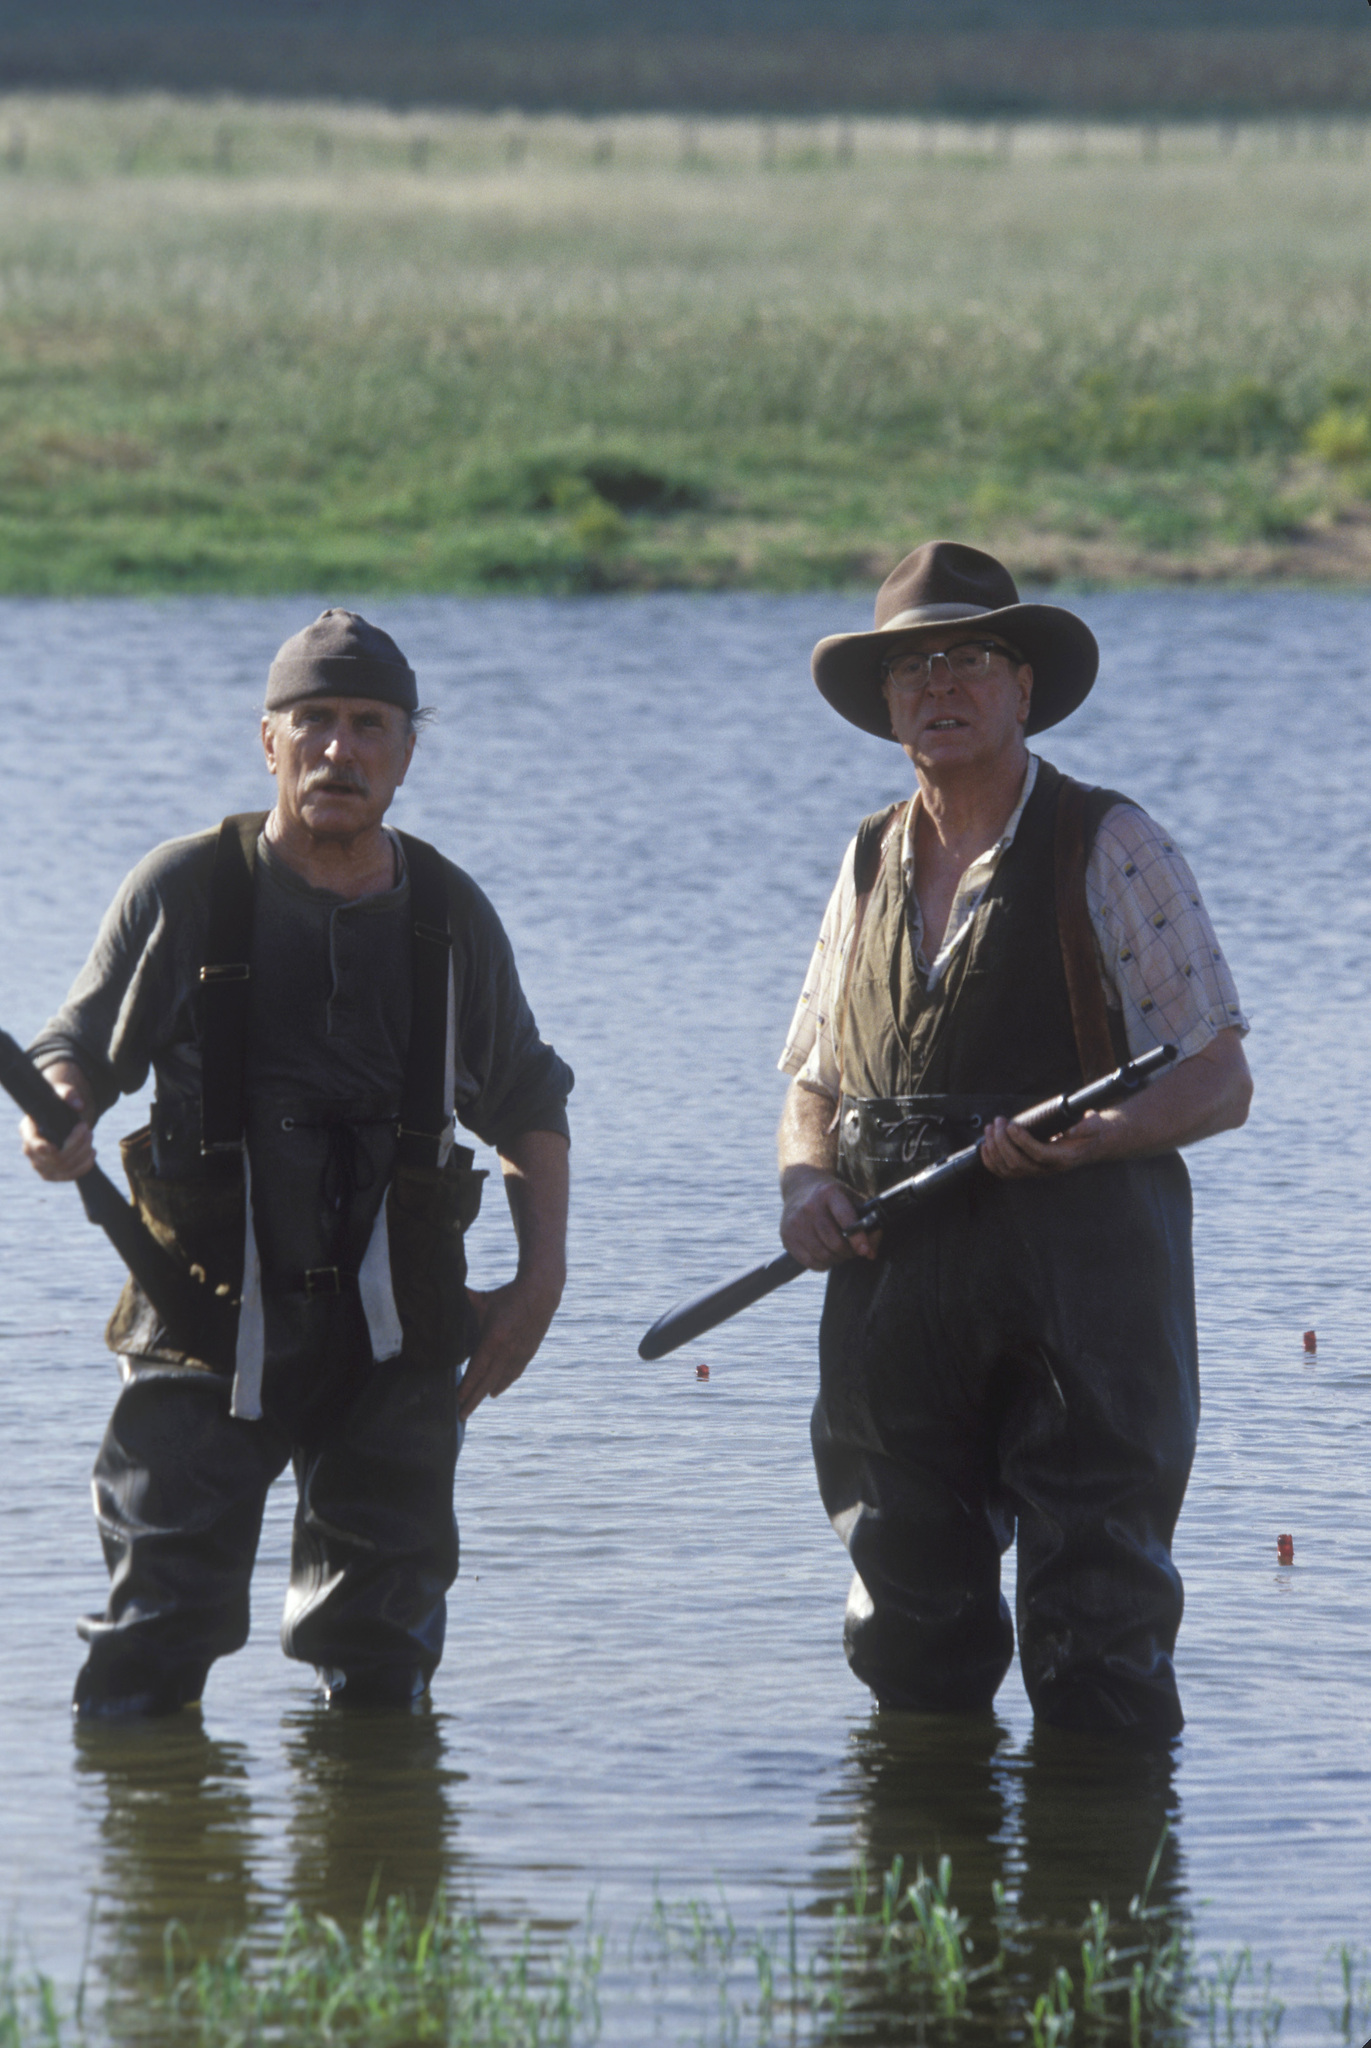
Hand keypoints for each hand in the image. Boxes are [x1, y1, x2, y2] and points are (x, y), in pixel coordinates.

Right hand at [19, 1061, 95, 1180]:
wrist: (57, 1118)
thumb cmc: (56, 1104)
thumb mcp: (60, 1093)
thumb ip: (68, 1094)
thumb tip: (79, 1105)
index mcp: (28, 1131)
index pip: (35, 1145)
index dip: (46, 1148)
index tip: (60, 1143)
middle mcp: (30, 1151)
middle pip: (56, 1158)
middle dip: (77, 1143)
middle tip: (87, 1128)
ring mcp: (40, 1165)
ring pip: (65, 1167)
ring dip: (83, 1153)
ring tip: (91, 1136)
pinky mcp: (53, 1174)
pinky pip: (69, 1176)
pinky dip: (84, 1166)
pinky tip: (92, 1153)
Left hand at [457, 1271, 561, 1420]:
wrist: (541, 1293)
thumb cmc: (508, 1294)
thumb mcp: (483, 1299)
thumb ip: (463, 1302)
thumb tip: (441, 1295)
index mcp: (493, 1340)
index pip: (477, 1370)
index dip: (466, 1387)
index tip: (456, 1400)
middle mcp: (507, 1351)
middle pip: (487, 1382)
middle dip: (473, 1400)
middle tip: (461, 1415)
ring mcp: (519, 1354)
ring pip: (501, 1381)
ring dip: (486, 1395)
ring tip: (473, 1406)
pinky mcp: (528, 1353)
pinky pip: (513, 1373)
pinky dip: (503, 1384)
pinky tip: (495, 1391)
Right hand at [780, 1167, 880, 1269]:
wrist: (801, 1188)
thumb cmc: (832, 1197)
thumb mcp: (852, 1199)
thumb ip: (868, 1223)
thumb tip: (870, 1253)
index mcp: (829, 1193)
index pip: (845, 1219)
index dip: (857, 1238)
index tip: (864, 1250)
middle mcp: (810, 1206)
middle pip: (834, 1243)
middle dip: (849, 1252)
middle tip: (853, 1250)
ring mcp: (796, 1222)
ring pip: (823, 1255)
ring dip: (837, 1259)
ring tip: (840, 1252)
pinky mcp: (787, 1236)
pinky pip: (810, 1262)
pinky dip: (822, 1264)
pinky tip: (825, 1254)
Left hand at [979, 1108, 1115, 1179]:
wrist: (1091, 1143)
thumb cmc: (1090, 1131)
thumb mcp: (1094, 1124)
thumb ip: (1087, 1126)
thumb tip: (1071, 1131)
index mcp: (1063, 1157)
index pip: (1038, 1153)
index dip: (1022, 1141)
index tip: (1011, 1125)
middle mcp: (1048, 1168)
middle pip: (1019, 1162)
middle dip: (1003, 1142)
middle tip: (998, 1122)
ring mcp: (1037, 1171)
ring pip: (1009, 1169)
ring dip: (994, 1149)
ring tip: (990, 1129)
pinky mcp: (1028, 1169)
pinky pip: (1004, 1172)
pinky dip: (990, 1161)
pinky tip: (984, 1146)